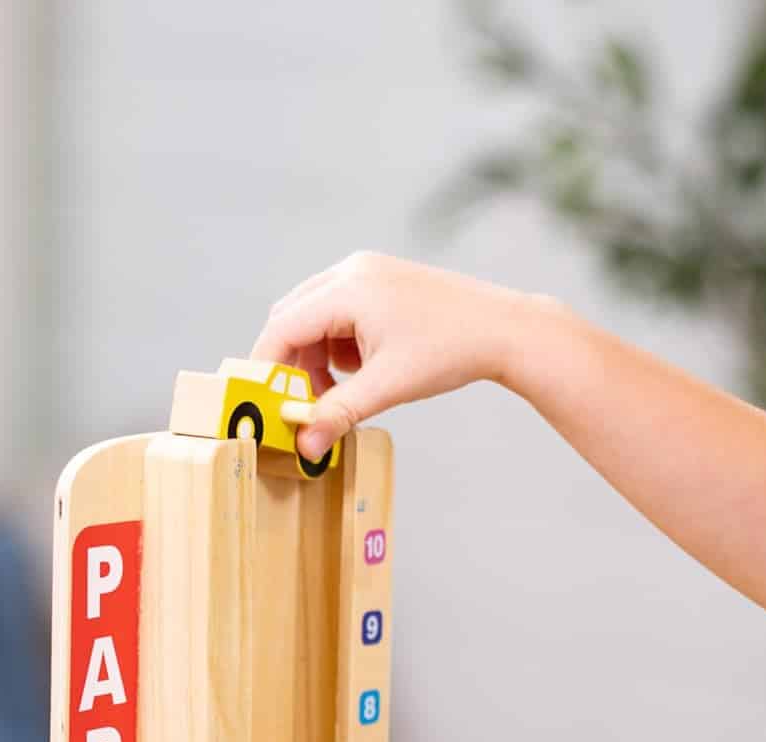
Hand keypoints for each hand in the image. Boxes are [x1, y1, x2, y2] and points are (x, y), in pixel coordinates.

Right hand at [250, 252, 530, 460]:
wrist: (503, 329)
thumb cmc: (451, 351)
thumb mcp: (388, 387)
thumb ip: (339, 413)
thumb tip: (306, 446)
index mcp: (349, 288)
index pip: (282, 326)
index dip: (266, 367)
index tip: (262, 402)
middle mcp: (351, 271)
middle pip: (292, 317)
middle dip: (291, 363)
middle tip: (301, 403)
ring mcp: (366, 272)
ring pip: (313, 316)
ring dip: (315, 356)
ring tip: (341, 391)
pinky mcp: (380, 281)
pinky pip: (338, 313)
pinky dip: (337, 344)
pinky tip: (362, 369)